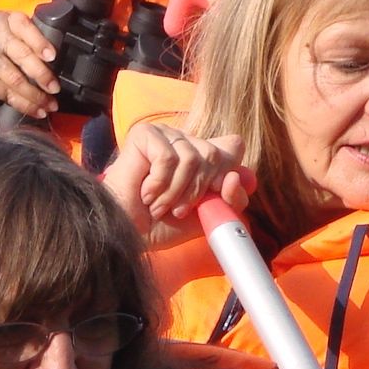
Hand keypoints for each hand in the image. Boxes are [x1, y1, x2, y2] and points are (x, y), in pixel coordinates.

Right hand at [0, 10, 58, 116]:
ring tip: (49, 104)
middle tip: (55, 87)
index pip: (23, 27)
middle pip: (19, 54)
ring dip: (33, 95)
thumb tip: (60, 57)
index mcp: (4, 20)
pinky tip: (35, 110)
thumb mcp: (11, 30)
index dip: (38, 42)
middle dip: (40, 73)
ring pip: (12, 78)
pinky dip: (22, 104)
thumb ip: (32, 37)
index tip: (52, 56)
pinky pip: (3, 94)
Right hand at [101, 121, 250, 237]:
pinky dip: (159, 184)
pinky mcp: (145, 134)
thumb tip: (240, 176)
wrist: (129, 234)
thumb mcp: (207, 215)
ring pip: (192, 157)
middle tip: (176, 209)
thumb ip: (231, 199)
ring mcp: (166, 134)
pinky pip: (168, 158)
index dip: (228, 174)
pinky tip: (146, 193)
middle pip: (215, 155)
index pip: (234, 147)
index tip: (212, 197)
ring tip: (159, 205)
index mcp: (203, 155)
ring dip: (176, 192)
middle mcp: (187, 141)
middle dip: (197, 191)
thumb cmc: (162, 225)